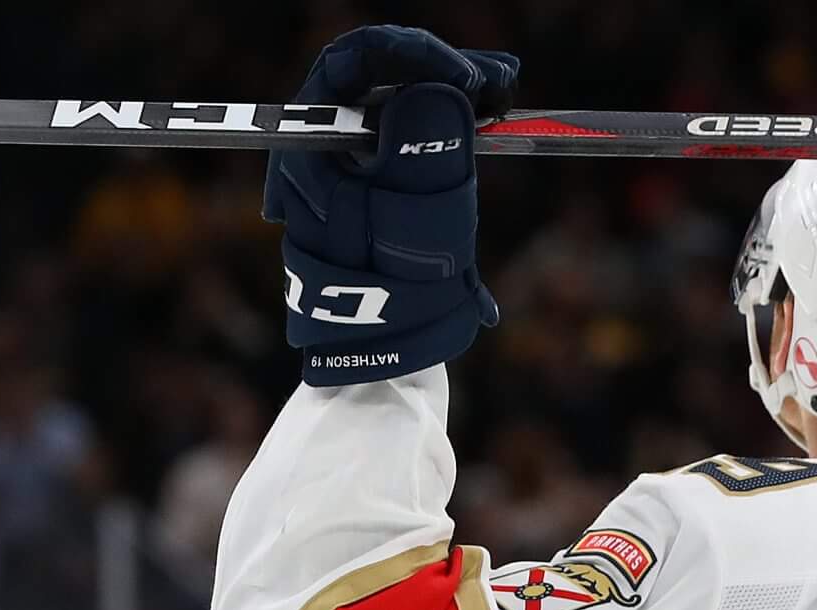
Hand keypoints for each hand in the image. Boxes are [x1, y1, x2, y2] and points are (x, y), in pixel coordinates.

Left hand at [264, 25, 519, 386]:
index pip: (353, 65)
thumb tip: (442, 89)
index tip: (461, 75)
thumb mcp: (407, 218)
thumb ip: (423, 150)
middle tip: (498, 79)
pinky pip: (417, 128)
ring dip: (454, 88)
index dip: (408, 56)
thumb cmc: (384, 291)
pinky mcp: (387, 175)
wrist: (385, 347)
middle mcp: (327, 143)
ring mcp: (356, 159)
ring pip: (403, 98)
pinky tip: (493, 109)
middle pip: (381, 75)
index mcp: (312, 145)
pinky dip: (455, 115)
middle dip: (439, 68)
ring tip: (504, 88)